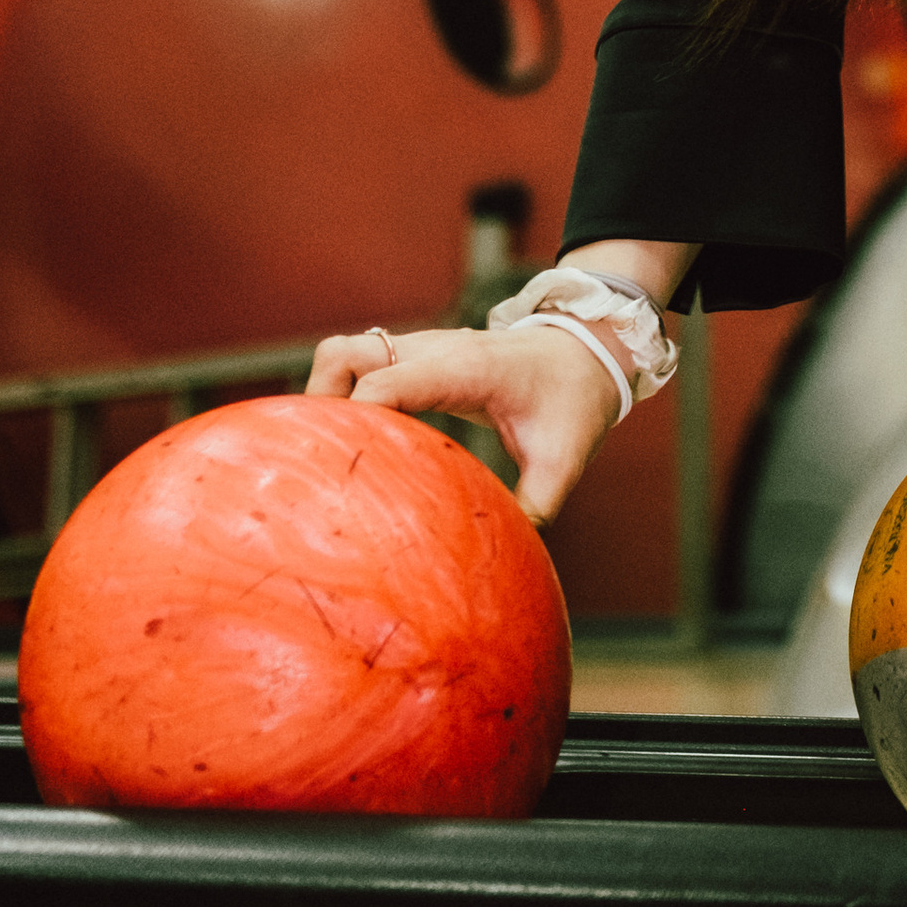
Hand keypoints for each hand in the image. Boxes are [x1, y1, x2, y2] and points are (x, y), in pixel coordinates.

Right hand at [305, 321, 621, 524]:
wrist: (588, 351)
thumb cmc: (573, 399)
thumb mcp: (564, 458)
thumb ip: (535, 506)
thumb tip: (502, 555)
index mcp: (464, 368)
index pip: (385, 383)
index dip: (352, 420)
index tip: (336, 468)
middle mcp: (432, 351)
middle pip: (343, 355)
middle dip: (319, 404)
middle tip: (322, 462)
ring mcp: (421, 350)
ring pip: (344, 354)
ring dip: (325, 398)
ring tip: (333, 456)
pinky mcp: (417, 360)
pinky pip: (361, 367)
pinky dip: (344, 398)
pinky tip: (354, 447)